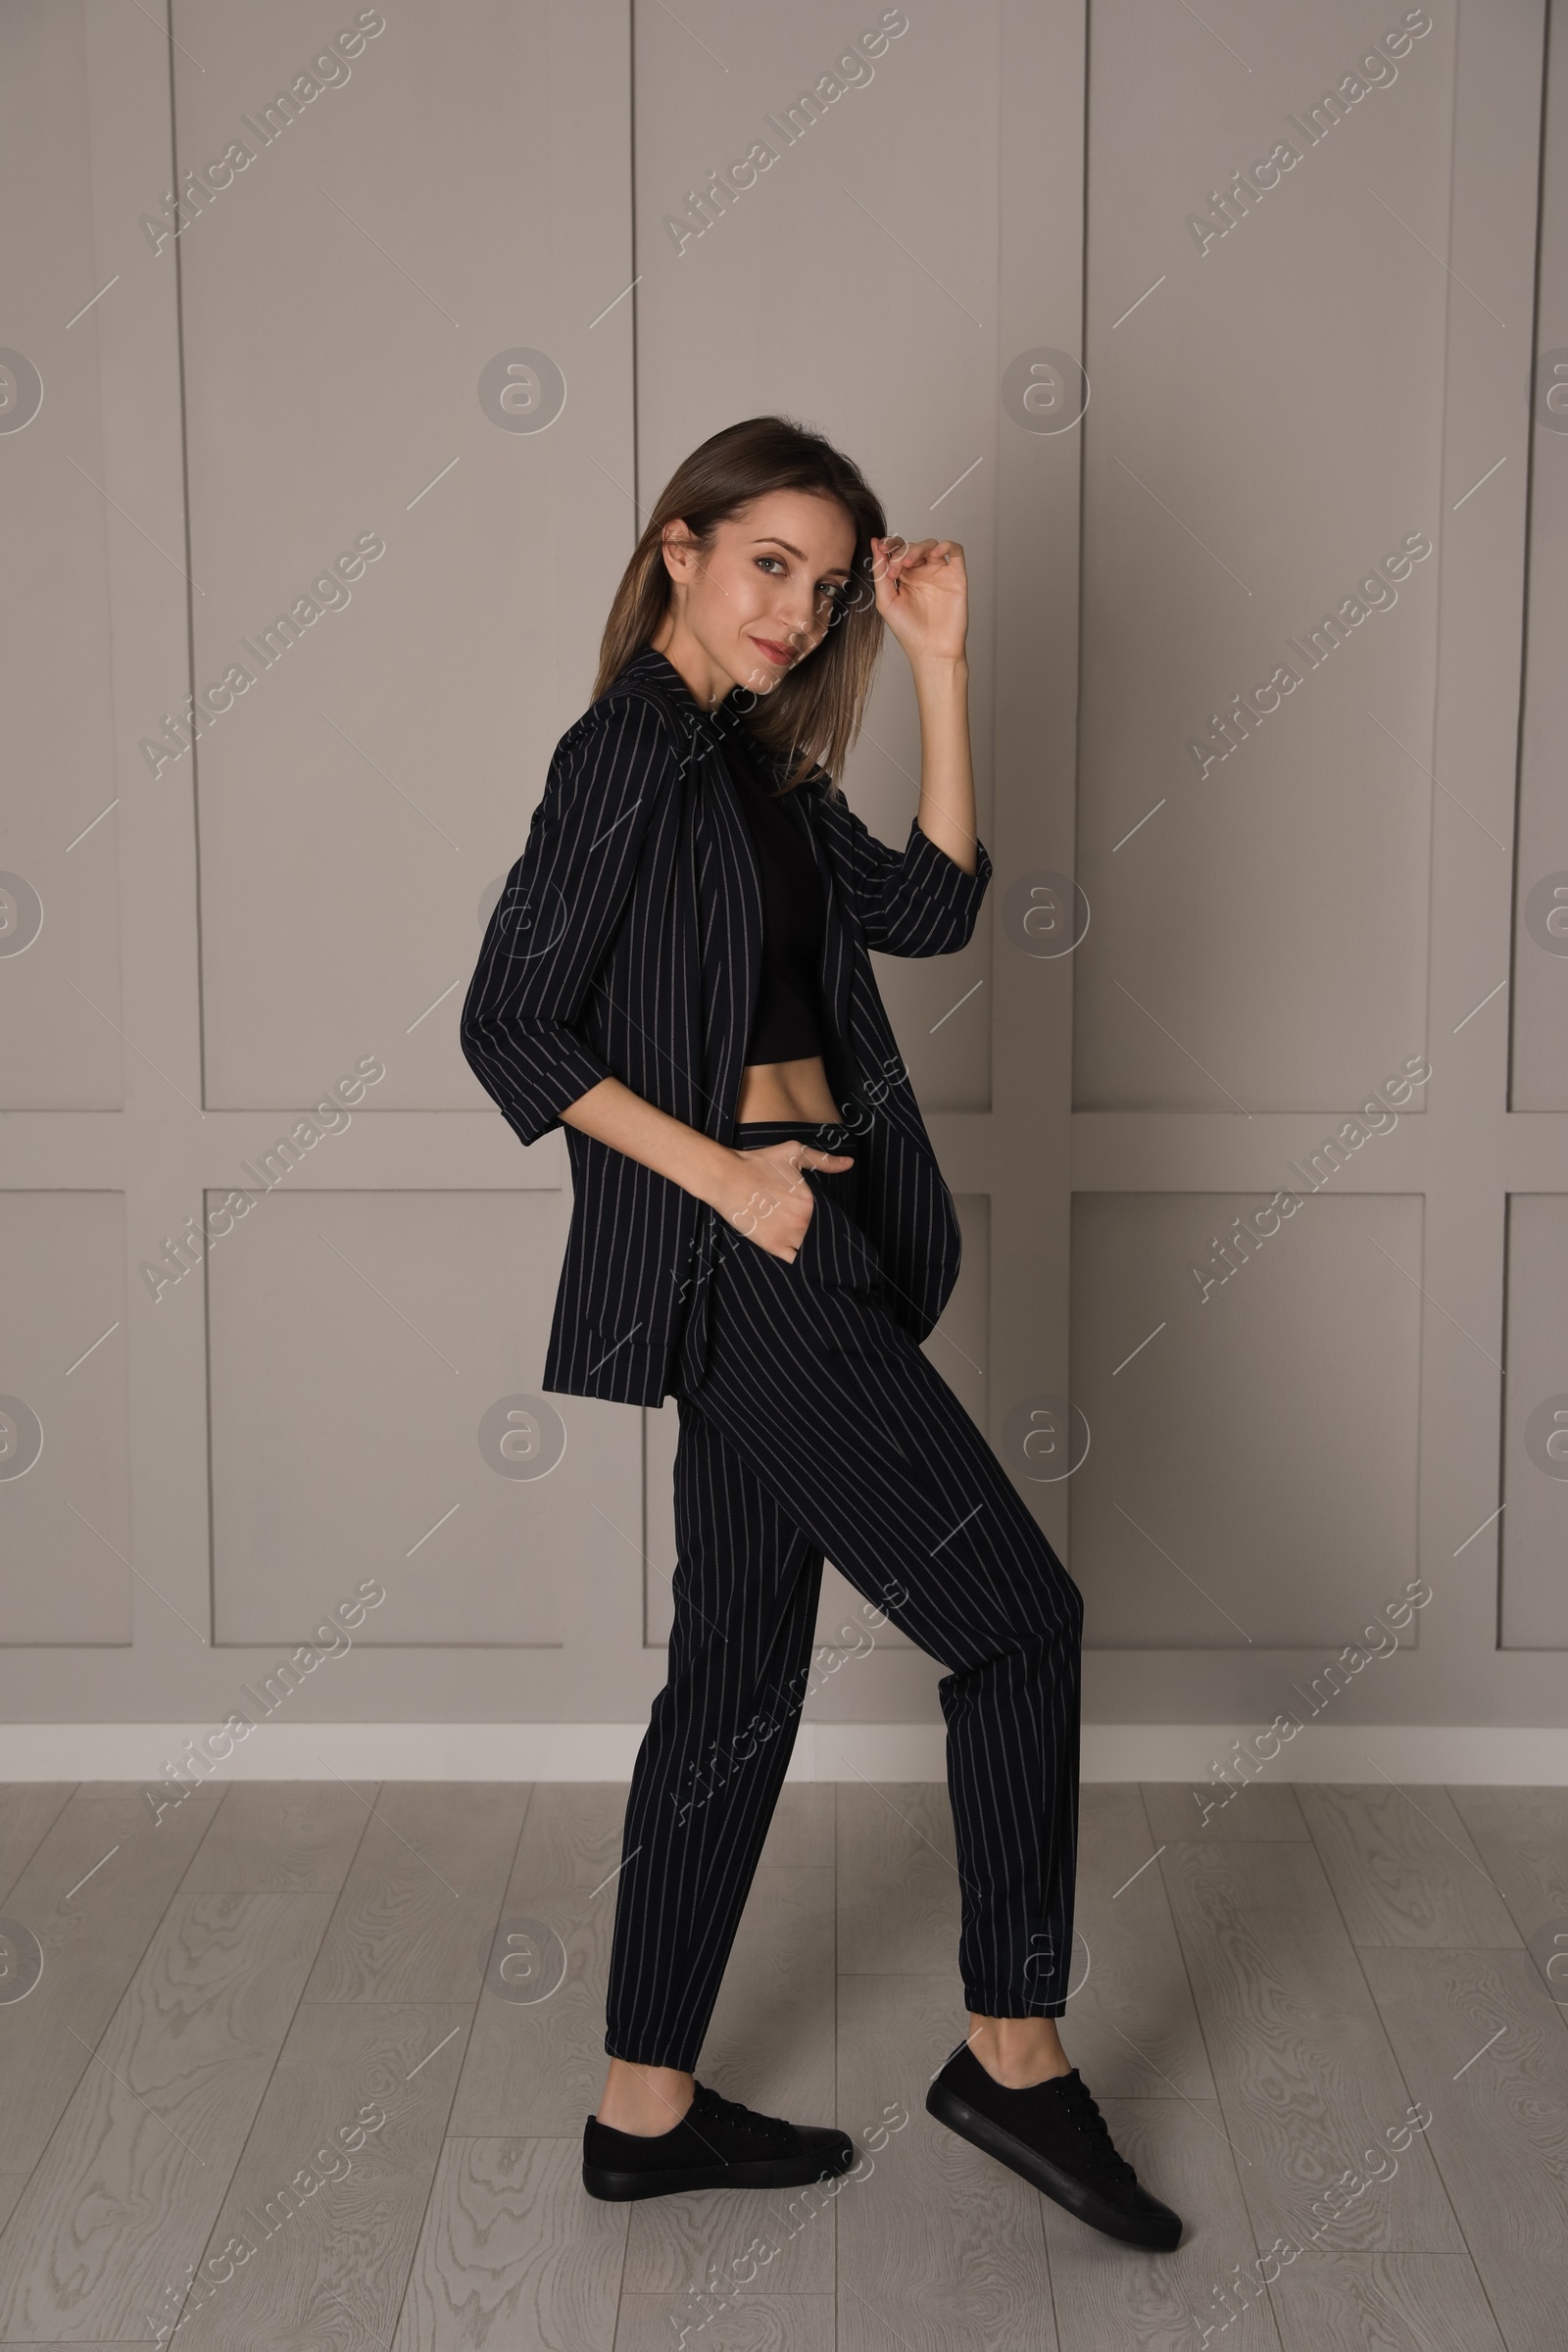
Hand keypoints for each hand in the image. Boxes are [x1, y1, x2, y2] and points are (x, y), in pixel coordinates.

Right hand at [709, 1142, 854, 1262]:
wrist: (727, 1177)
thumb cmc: (760, 1163)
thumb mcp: (794, 1153)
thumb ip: (824, 1160)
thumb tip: (850, 1163)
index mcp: (810, 1202)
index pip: (829, 1218)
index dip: (826, 1219)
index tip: (816, 1216)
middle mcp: (802, 1222)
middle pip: (819, 1234)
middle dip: (817, 1232)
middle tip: (805, 1226)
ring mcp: (786, 1236)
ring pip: (808, 1249)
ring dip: (808, 1247)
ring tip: (798, 1238)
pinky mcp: (771, 1246)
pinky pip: (793, 1261)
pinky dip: (797, 1259)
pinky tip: (794, 1252)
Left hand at [870, 534, 967, 666]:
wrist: (931, 650)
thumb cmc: (908, 631)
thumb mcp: (886, 600)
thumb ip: (879, 572)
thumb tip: (875, 544)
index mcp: (903, 577)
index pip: (896, 551)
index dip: (888, 544)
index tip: (881, 548)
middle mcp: (921, 573)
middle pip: (912, 546)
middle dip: (900, 552)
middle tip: (895, 570)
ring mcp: (939, 573)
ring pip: (930, 545)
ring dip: (917, 548)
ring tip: (909, 563)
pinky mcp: (956, 576)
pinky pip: (956, 551)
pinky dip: (946, 546)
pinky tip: (935, 553)